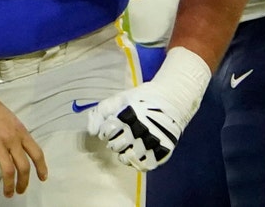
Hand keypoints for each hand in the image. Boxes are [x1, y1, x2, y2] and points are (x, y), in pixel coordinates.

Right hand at [0, 85, 46, 196]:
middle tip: (20, 191)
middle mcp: (12, 139)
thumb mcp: (9, 118)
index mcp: (20, 131)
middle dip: (24, 182)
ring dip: (9, 186)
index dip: (41, 167)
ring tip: (7, 194)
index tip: (42, 178)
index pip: (37, 153)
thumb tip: (14, 147)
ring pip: (9, 171)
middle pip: (24, 166)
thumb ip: (14, 133)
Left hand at [86, 47, 209, 171]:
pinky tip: (137, 153)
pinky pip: (145, 165)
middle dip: (113, 141)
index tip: (112, 124)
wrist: (172, 98)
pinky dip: (137, 162)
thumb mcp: (119, 98)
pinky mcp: (163, 150)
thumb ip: (101, 112)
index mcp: (129, 115)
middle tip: (120, 135)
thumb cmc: (141, 99)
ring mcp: (153, 141)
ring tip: (128, 145)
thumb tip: (92, 132)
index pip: (107, 131)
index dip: (106, 129)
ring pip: (128, 158)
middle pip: (115, 146)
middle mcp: (141, 129)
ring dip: (124, 153)